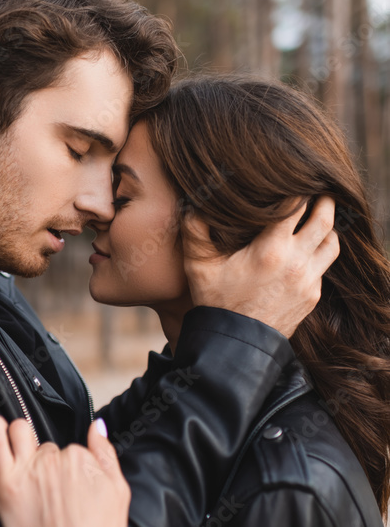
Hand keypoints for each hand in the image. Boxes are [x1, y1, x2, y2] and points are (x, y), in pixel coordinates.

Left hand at [0, 416, 130, 526]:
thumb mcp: (118, 491)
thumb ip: (106, 453)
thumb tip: (96, 426)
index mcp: (81, 458)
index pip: (70, 448)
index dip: (70, 466)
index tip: (69, 484)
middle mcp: (53, 459)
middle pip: (45, 445)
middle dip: (46, 457)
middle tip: (48, 483)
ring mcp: (27, 469)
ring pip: (20, 433)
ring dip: (20, 437)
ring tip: (20, 451)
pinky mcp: (5, 483)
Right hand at [184, 196, 338, 337]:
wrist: (236, 346)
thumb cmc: (216, 302)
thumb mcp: (199, 265)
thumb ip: (195, 231)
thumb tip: (193, 203)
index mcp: (270, 249)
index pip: (296, 207)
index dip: (297, 190)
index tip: (292, 181)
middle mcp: (296, 262)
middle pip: (324, 220)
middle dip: (323, 202)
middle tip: (318, 190)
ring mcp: (308, 281)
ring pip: (332, 244)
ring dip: (328, 229)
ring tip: (317, 219)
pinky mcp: (312, 296)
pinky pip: (324, 267)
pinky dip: (319, 253)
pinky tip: (307, 249)